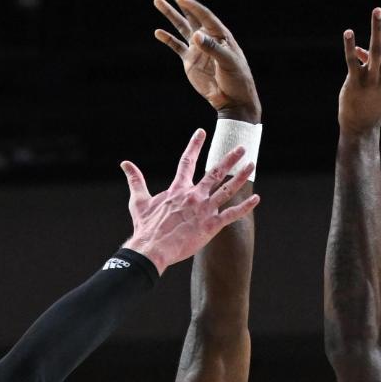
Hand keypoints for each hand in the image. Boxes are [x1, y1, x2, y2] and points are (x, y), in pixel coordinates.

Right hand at [118, 128, 261, 273]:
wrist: (153, 248)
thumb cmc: (146, 227)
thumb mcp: (139, 201)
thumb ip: (135, 180)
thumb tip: (125, 164)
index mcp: (178, 189)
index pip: (187, 161)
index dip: (194, 145)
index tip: (201, 133)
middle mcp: (194, 195)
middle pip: (215, 172)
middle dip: (229, 158)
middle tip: (241, 147)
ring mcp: (204, 210)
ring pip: (227, 189)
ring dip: (240, 176)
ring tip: (251, 165)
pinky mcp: (211, 225)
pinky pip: (232, 214)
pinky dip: (245, 207)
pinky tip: (256, 199)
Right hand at [153, 0, 261, 120]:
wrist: (233, 99)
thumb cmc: (237, 79)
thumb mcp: (228, 63)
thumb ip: (212, 48)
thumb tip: (196, 35)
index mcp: (220, 34)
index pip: (204, 15)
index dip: (192, 6)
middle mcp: (207, 37)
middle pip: (190, 13)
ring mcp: (197, 49)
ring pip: (180, 26)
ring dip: (169, 14)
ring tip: (157, 0)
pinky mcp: (190, 61)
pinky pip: (176, 46)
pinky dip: (167, 39)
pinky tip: (158, 32)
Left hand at [339, 0, 380, 132]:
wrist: (363, 127)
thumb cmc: (372, 103)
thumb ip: (374, 65)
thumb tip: (362, 50)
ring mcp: (373, 80)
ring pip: (376, 49)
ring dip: (377, 28)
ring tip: (376, 10)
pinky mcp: (356, 84)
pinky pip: (353, 62)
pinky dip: (351, 46)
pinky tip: (348, 32)